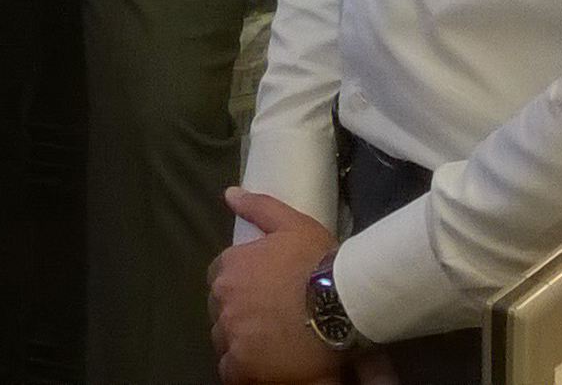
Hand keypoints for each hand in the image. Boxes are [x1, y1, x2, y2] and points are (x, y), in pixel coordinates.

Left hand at [210, 192, 343, 383]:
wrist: (341, 306)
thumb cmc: (319, 264)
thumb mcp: (294, 226)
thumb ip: (259, 207)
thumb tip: (230, 194)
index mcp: (230, 267)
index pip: (221, 278)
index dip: (242, 287)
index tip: (263, 295)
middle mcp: (223, 299)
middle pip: (221, 310)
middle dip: (240, 314)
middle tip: (271, 320)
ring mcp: (230, 334)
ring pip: (225, 340)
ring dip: (241, 341)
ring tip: (272, 343)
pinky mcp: (239, 366)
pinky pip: (231, 369)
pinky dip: (244, 368)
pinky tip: (267, 363)